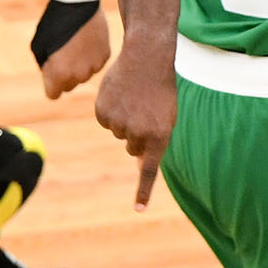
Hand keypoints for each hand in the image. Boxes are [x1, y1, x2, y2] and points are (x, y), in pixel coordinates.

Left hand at [40, 9, 110, 97]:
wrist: (77, 3)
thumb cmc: (53, 24)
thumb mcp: (39, 47)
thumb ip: (47, 67)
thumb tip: (55, 75)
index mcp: (60, 75)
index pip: (53, 94)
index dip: (50, 83)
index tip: (51, 72)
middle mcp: (79, 75)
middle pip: (70, 85)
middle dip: (65, 76)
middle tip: (63, 56)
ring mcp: (95, 65)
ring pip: (85, 74)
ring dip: (80, 66)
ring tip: (76, 46)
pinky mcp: (106, 55)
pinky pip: (96, 63)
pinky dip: (91, 56)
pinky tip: (87, 41)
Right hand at [94, 40, 177, 210]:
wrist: (147, 59)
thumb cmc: (161, 89)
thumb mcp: (165, 116)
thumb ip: (153, 140)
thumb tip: (139, 161)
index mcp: (158, 135)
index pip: (149, 168)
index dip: (144, 190)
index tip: (139, 209)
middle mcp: (137, 133)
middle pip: (131, 147)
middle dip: (137, 134)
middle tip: (146, 111)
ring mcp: (118, 124)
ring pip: (118, 133)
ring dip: (125, 119)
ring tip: (136, 98)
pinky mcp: (102, 113)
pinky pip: (105, 120)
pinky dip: (111, 110)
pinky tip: (121, 93)